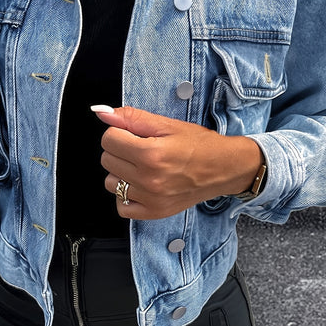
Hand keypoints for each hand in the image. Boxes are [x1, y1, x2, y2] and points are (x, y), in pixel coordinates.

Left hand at [92, 106, 264, 219]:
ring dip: (121, 172)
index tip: (133, 133)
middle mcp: (149, 180)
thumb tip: (102, 113)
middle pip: (107, 160)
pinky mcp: (154, 212)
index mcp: (151, 154)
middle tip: (141, 148)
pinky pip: (121, 206)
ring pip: (111, 183)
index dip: (119, 132)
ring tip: (143, 167)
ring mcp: (151, 199)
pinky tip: (141, 185)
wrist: (224, 168)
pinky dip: (126, 195)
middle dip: (120, 150)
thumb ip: (132, 118)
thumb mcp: (167, 125)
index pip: (109, 139)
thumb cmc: (199, 144)